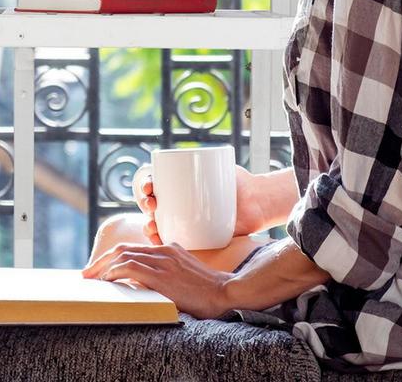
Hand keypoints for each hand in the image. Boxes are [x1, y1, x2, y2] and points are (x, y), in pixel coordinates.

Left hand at [82, 242, 232, 318]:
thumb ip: (167, 268)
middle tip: (87, 273)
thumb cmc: (206, 288)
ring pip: (123, 255)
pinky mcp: (162, 274)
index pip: (132, 248)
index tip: (101, 269)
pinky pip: (131, 267)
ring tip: (92, 279)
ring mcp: (162, 261)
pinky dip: (115, 272)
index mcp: (167, 248)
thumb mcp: (184, 270)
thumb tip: (146, 279)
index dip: (113, 257)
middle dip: (101, 261)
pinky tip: (108, 280)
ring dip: (103, 267)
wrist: (224, 292)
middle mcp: (163, 250)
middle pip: (123, 249)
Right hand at [136, 164, 267, 243]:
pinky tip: (158, 243)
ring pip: (156, 223)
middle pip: (151, 202)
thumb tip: (206, 158)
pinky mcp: (191, 238)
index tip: (149, 185)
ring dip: (148, 225)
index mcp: (179, 183)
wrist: (256, 203)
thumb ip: (214, 162)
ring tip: (152, 226)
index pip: (155, 181)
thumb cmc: (238, 180)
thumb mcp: (223, 167)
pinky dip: (160, 243)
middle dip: (144, 203)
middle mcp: (176, 202)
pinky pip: (171, 241)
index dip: (146, 183)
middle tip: (152, 204)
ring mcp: (182, 221)